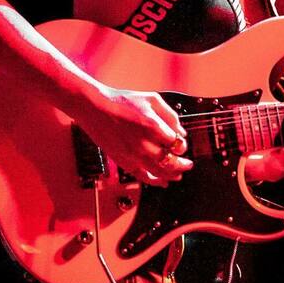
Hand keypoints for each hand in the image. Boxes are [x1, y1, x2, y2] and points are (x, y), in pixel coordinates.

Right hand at [73, 85, 191, 186]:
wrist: (95, 108)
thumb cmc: (122, 101)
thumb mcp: (152, 100)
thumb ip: (170, 115)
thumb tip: (181, 131)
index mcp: (153, 126)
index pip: (177, 143)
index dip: (182, 145)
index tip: (180, 143)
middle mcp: (144, 144)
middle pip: (171, 162)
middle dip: (183, 164)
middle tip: (188, 164)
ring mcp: (133, 155)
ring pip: (160, 172)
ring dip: (173, 175)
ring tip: (179, 174)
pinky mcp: (124, 162)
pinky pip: (143, 177)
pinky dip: (155, 181)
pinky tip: (163, 182)